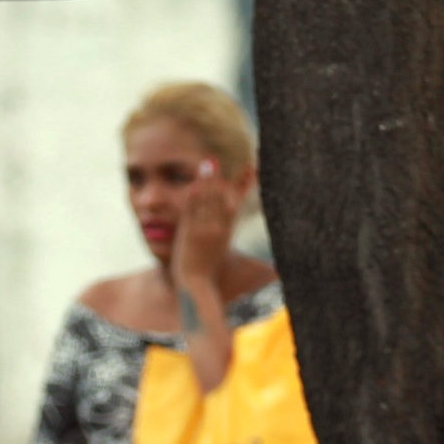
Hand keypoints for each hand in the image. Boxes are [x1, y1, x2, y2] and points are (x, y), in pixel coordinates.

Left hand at [173, 160, 240, 300]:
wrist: (197, 285)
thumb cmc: (207, 270)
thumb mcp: (218, 248)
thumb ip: (222, 231)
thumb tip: (236, 223)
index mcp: (227, 230)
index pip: (235, 201)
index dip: (244, 184)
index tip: (253, 168)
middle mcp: (218, 228)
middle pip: (221, 198)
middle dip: (221, 178)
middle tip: (217, 159)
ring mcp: (205, 230)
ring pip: (207, 202)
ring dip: (207, 181)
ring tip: (207, 163)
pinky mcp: (191, 234)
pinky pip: (192, 212)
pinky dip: (193, 199)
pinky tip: (192, 186)